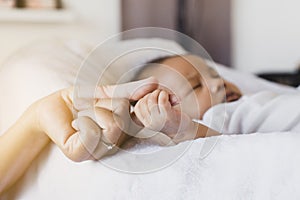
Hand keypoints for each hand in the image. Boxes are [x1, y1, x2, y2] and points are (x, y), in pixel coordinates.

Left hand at [35, 77, 157, 160]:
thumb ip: (129, 90)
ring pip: (112, 127)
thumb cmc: (79, 101)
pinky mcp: (80, 154)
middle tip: (91, 108)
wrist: (51, 106)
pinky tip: (76, 123)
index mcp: (123, 130)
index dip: (126, 101)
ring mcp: (98, 151)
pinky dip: (84, 121)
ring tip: (83, 116)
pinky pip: (93, 134)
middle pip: (125, 120)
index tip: (108, 99)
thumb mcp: (106, 92)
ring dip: (93, 113)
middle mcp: (114, 144)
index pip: (140, 116)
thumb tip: (155, 81)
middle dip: (105, 105)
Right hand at [134, 89, 193, 141]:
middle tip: (160, 96)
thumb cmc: (170, 118)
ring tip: (165, 96)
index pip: (137, 107)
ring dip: (158, 93)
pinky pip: (162, 100)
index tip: (153, 99)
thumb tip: (152, 81)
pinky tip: (170, 98)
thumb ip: (151, 101)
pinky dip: (165, 95)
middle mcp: (150, 123)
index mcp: (145, 123)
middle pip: (143, 101)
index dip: (144, 99)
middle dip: (151, 94)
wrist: (184, 130)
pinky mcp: (168, 117)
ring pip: (151, 99)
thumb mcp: (157, 112)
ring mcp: (158, 120)